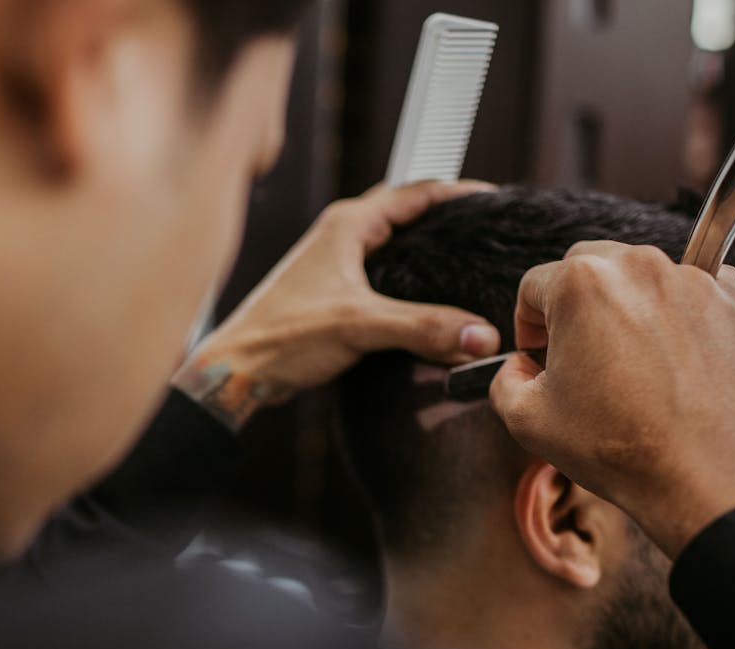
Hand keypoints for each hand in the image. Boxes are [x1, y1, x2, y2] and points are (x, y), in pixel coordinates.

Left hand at [174, 180, 500, 430]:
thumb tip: (480, 336)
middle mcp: (340, 236)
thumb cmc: (281, 338)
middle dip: (447, 220)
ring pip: (393, 246)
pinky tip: (428, 303)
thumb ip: (423, 327)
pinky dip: (409, 281)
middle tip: (488, 233)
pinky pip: (382, 275)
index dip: (459, 193)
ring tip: (467, 264)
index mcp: (347, 225)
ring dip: (427, 251)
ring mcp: (335, 264)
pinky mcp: (332, 294)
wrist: (238, 371)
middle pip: (406, 214)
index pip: (415, 192)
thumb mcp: (360, 326)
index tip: (496, 203)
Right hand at [490, 241, 734, 557]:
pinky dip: (676, 313)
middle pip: (587, 267)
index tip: (538, 354)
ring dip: (626, 308)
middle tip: (579, 354)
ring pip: (640, 277)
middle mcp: (637, 266)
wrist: (707, 473)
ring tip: (629, 363)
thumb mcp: (528, 419)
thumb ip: (506, 380)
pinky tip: (671, 359)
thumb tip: (520, 367)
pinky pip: (691, 290)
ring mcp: (692, 279)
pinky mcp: (733, 300)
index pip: (533, 286)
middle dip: (574, 306)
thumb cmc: (620, 446)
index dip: (527, 325)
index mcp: (580, 284)